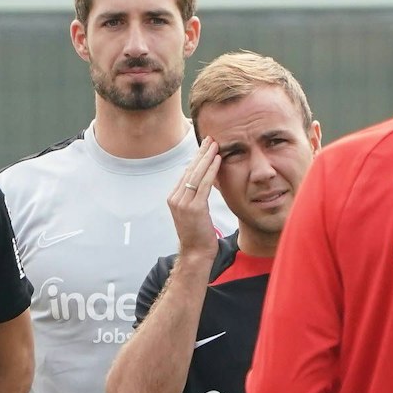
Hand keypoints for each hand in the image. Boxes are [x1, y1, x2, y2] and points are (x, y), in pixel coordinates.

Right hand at [168, 138, 222, 259]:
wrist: (196, 253)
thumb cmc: (199, 235)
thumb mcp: (195, 212)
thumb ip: (195, 197)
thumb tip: (204, 181)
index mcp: (174, 197)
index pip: (186, 172)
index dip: (196, 158)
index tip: (205, 146)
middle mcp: (175, 198)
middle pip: (189, 169)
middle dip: (201, 153)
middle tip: (211, 138)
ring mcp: (183, 203)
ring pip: (196, 174)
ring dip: (207, 157)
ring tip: (216, 144)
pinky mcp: (193, 208)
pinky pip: (203, 184)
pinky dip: (211, 170)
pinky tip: (218, 160)